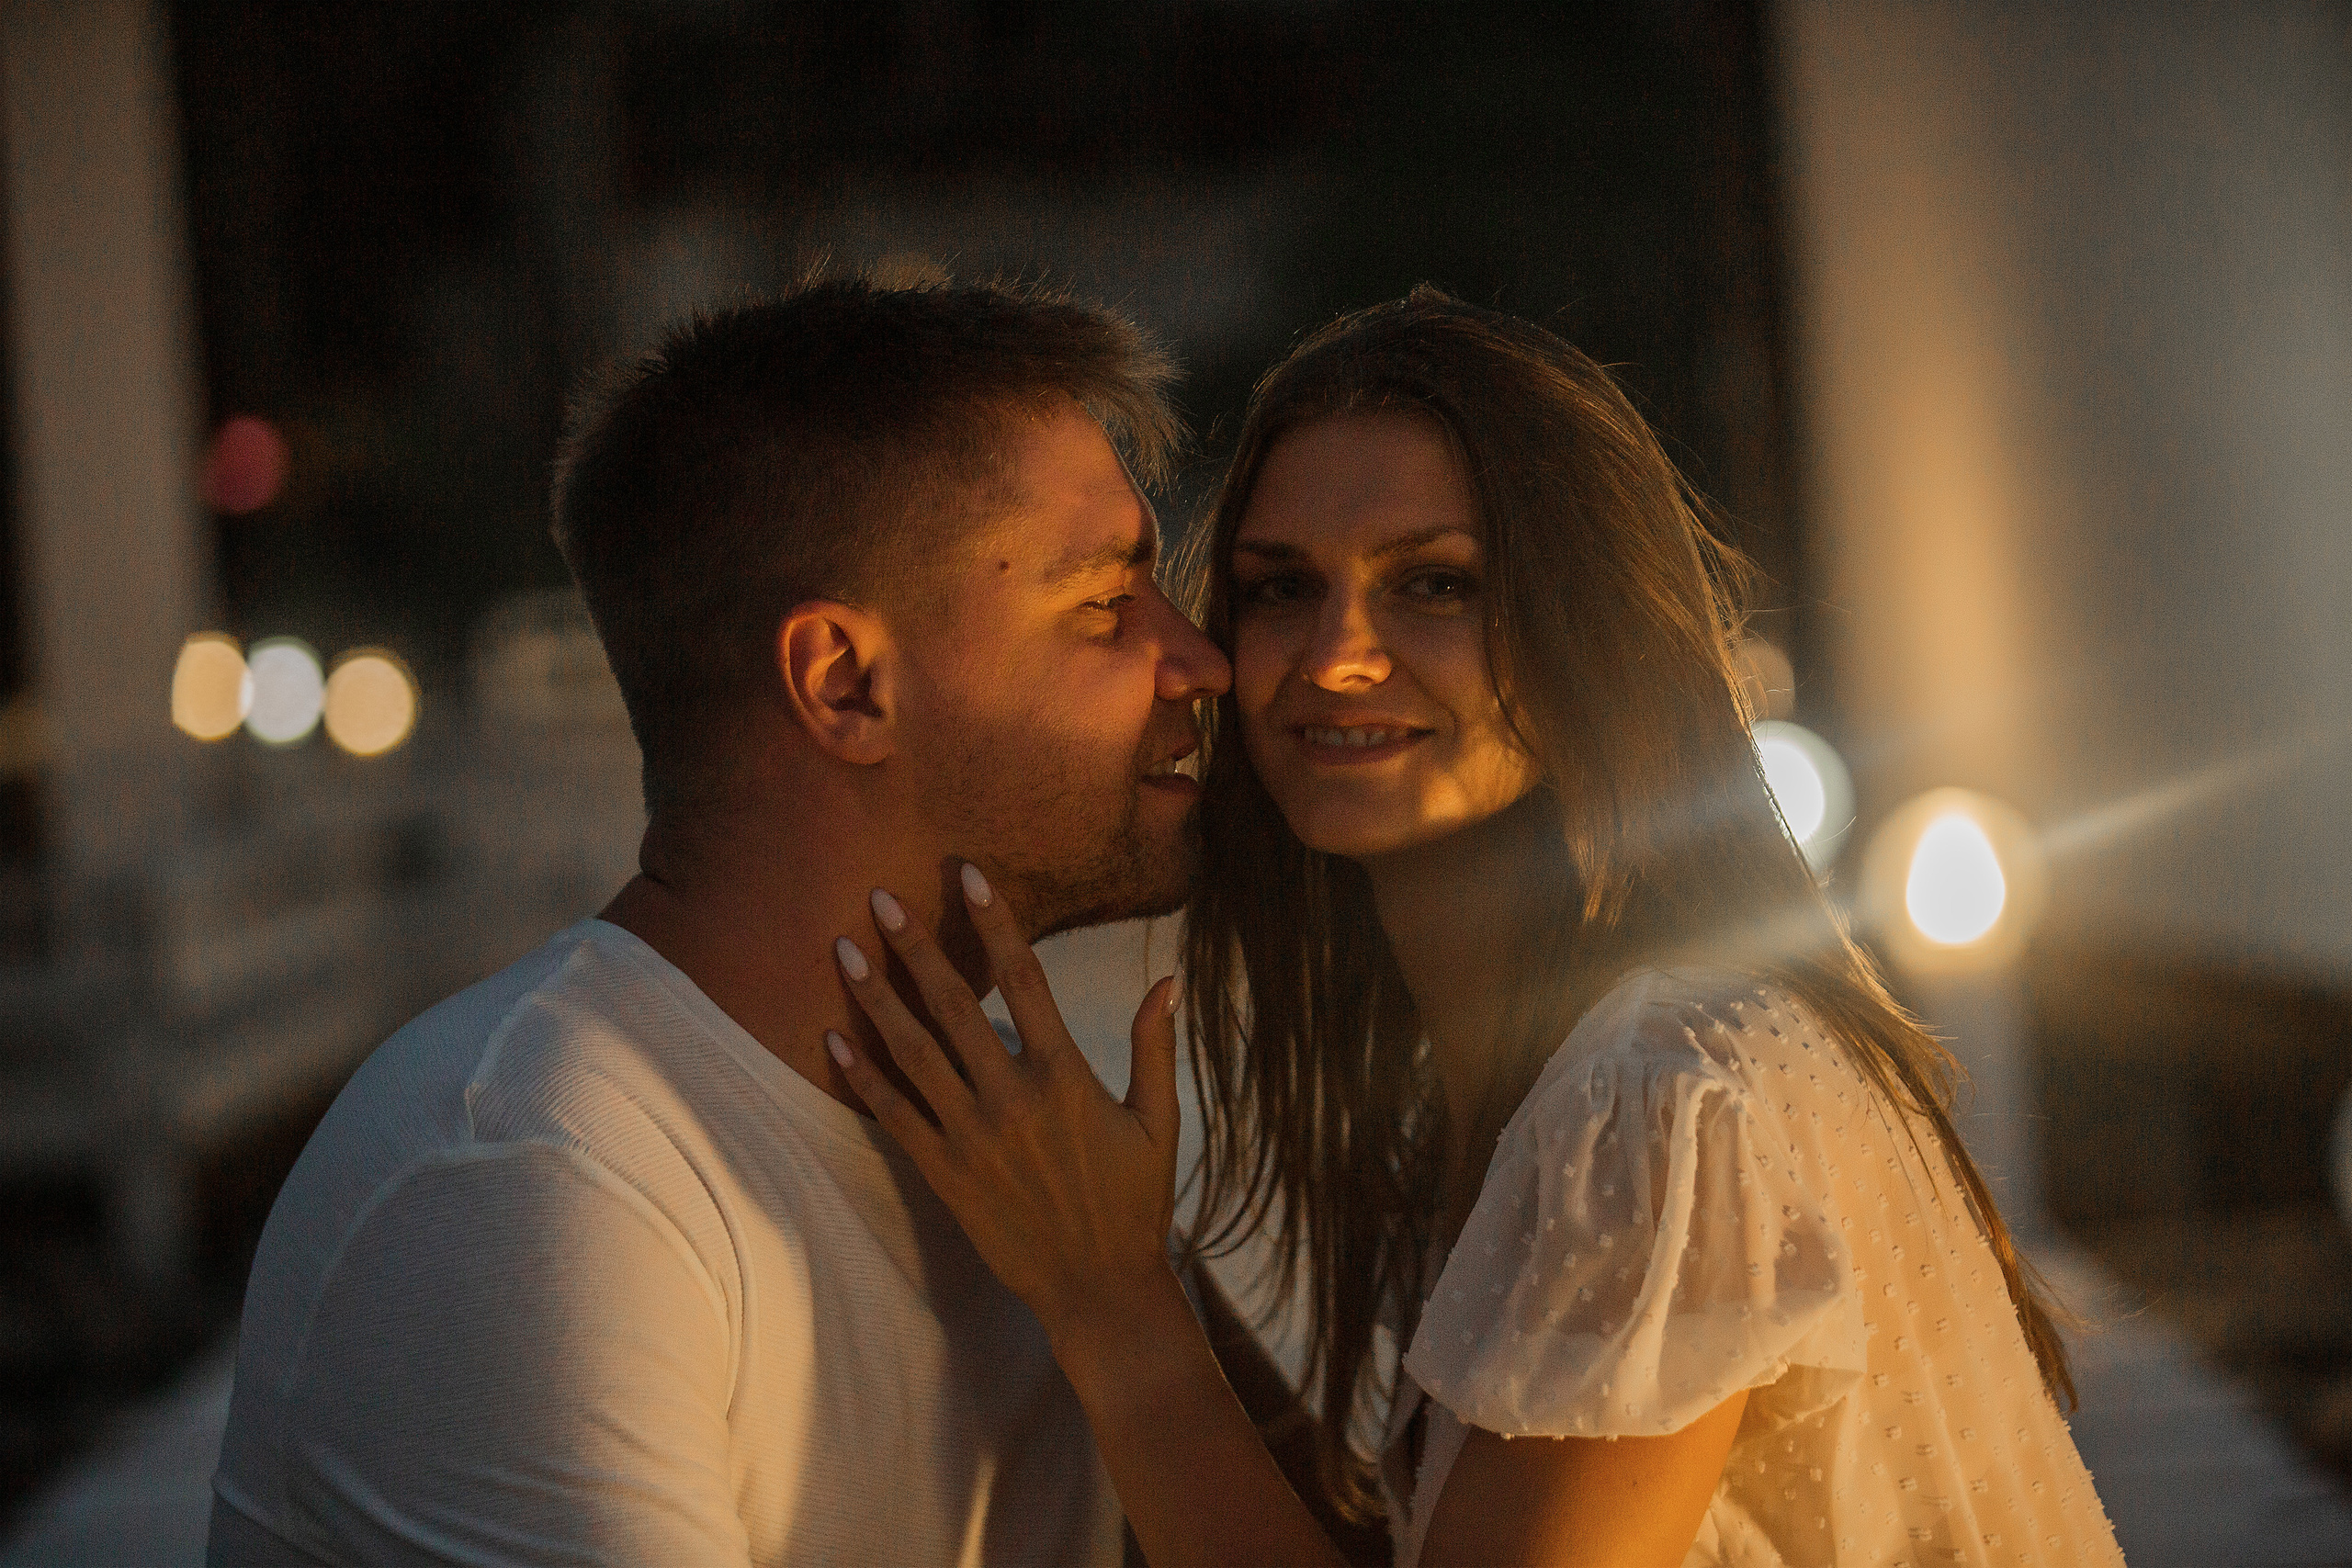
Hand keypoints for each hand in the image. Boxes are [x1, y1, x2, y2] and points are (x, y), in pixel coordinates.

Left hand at [826, 862, 1182, 1341]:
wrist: (1098, 1288)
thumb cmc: (1136, 1202)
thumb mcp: (1160, 1122)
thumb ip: (1155, 1047)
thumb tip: (1169, 980)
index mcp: (1067, 1077)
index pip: (1025, 979)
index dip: (994, 922)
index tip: (967, 875)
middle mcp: (1012, 1099)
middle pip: (953, 1005)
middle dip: (914, 946)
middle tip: (880, 896)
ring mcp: (972, 1137)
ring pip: (913, 1053)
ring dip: (875, 998)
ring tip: (843, 951)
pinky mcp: (945, 1174)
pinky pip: (894, 1115)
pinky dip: (861, 1076)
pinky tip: (833, 1038)